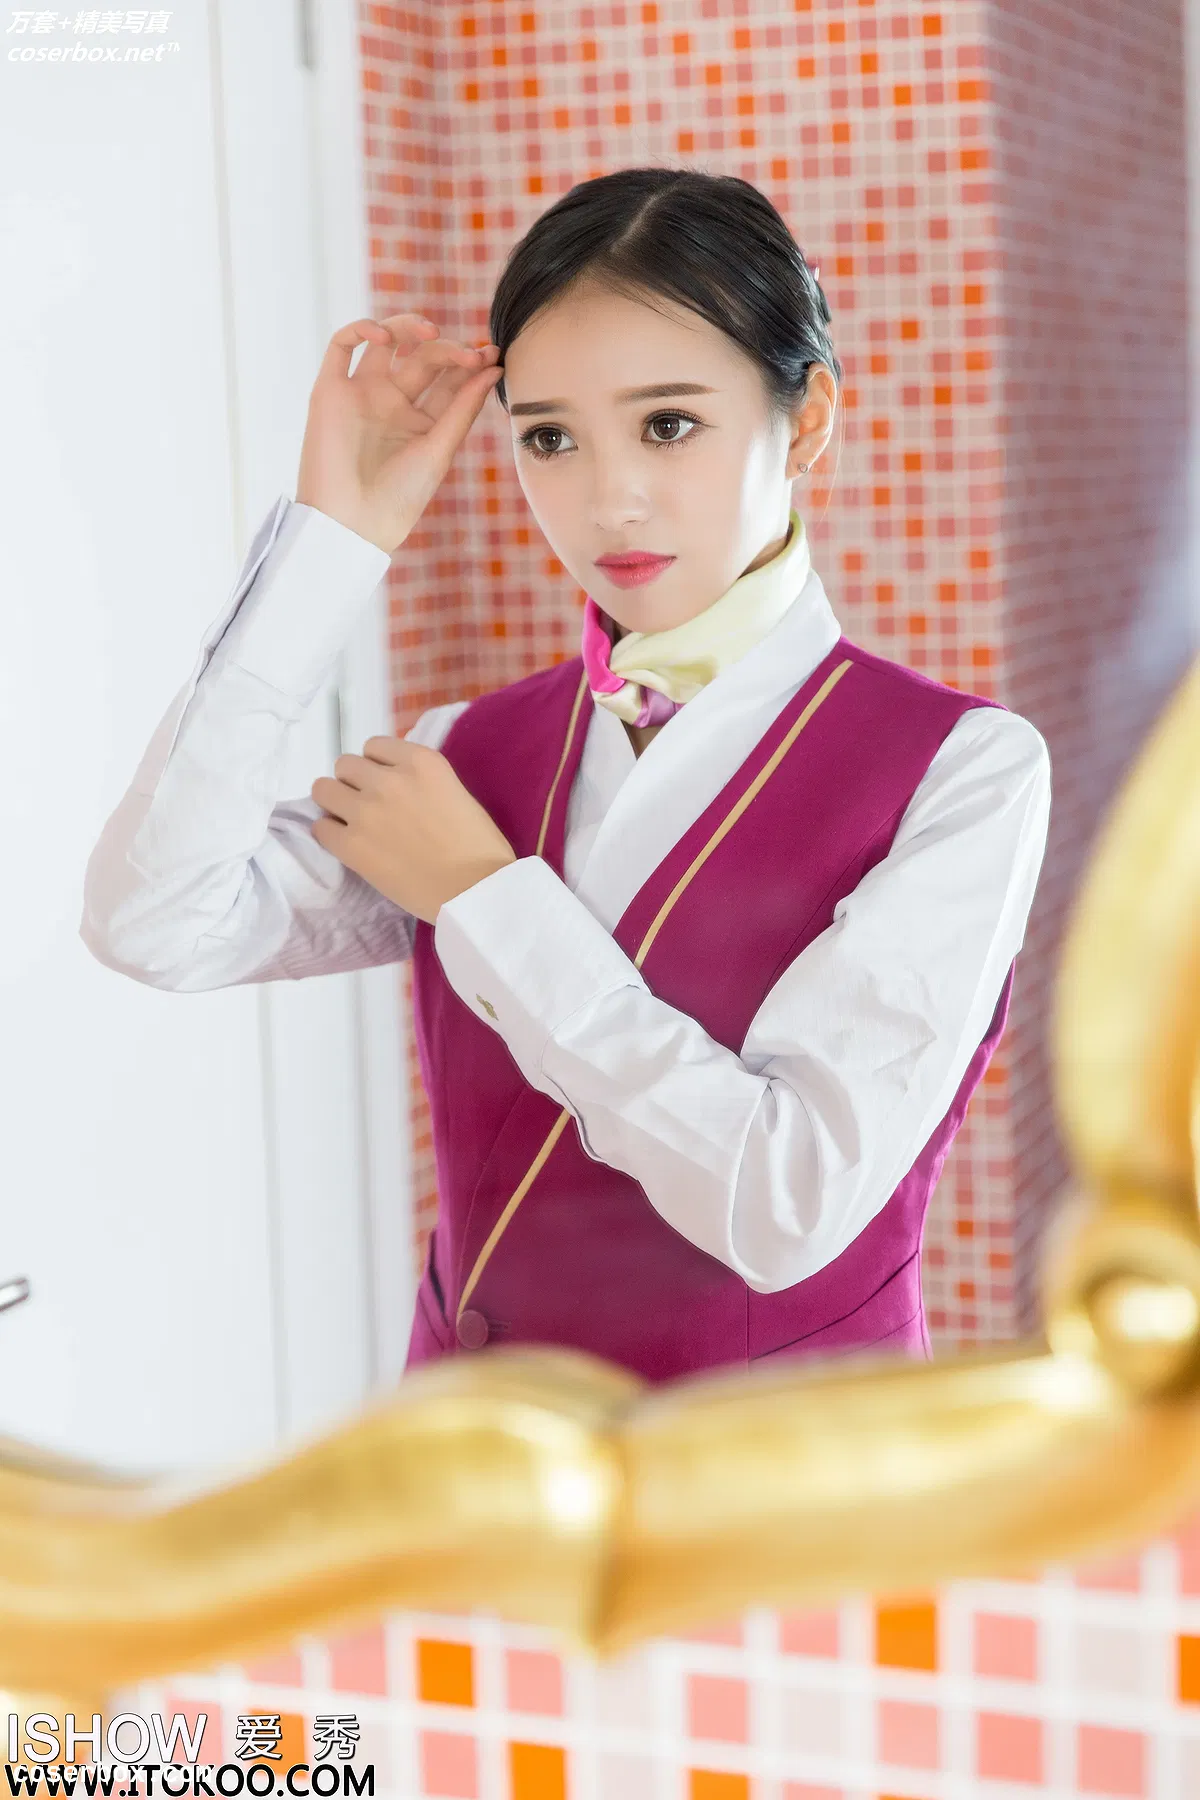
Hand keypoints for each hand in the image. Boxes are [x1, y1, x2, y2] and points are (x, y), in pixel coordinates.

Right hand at [295, 312, 503, 555]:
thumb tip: (493, 368)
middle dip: (447, 350)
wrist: (351, 523)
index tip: (492, 355)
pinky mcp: (331, 390)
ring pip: (386, 342)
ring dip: (408, 327)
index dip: (470, 364)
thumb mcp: (439, 450)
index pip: (449, 380)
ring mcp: (362, 394)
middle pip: (422, 358)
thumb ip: (463, 407)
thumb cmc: (399, 497)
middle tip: (470, 355)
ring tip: (430, 332)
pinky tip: (384, 335)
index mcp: (421, 421)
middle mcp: (392, 403)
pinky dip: (361, 330)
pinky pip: (341, 346)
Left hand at [310, 737, 516, 923]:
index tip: (386, 785)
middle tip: (368, 806)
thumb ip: (422, 780)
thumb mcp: (456, 792)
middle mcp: (388, 779)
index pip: (375, 746)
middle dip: (354, 783)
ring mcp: (366, 811)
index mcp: (421, 762)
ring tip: (350, 823)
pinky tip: (347, 845)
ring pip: (323, 789)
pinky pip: (320, 827)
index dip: (377, 766)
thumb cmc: (480, 848)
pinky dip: (330, 834)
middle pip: (345, 765)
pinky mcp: (352, 846)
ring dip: (334, 803)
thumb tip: (396, 784)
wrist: (475, 892)